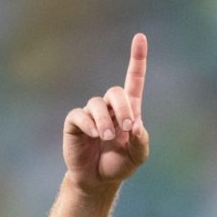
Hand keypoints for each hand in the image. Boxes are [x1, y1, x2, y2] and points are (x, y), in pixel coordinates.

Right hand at [63, 34, 150, 192]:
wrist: (98, 179)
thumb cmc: (119, 164)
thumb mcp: (137, 156)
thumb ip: (141, 141)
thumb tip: (136, 125)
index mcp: (129, 110)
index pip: (134, 79)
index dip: (137, 58)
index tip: (140, 37)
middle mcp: (110, 107)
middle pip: (116, 91)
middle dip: (124, 108)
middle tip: (127, 128)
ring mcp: (92, 113)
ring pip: (98, 104)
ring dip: (105, 122)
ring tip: (107, 138)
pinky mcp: (75, 122)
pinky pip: (80, 115)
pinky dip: (89, 124)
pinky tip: (94, 136)